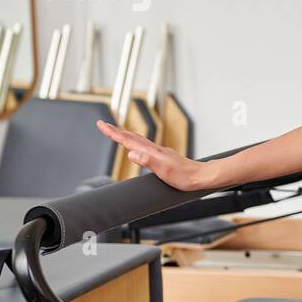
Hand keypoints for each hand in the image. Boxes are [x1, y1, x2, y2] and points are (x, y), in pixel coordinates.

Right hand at [96, 120, 213, 191]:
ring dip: (125, 135)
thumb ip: (147, 161)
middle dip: (116, 131)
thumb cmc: (184, 177)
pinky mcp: (163, 157)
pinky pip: (145, 146)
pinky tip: (138, 147)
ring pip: (138, 141)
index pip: (128, 140)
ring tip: (116, 132)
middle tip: (102, 124)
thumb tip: (131, 154)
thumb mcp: (164, 171)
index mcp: (152, 152)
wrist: (201, 176)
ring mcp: (159, 153)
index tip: (101, 125)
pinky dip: (136, 143)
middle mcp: (155, 150)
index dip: (113, 133)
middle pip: (132, 137)